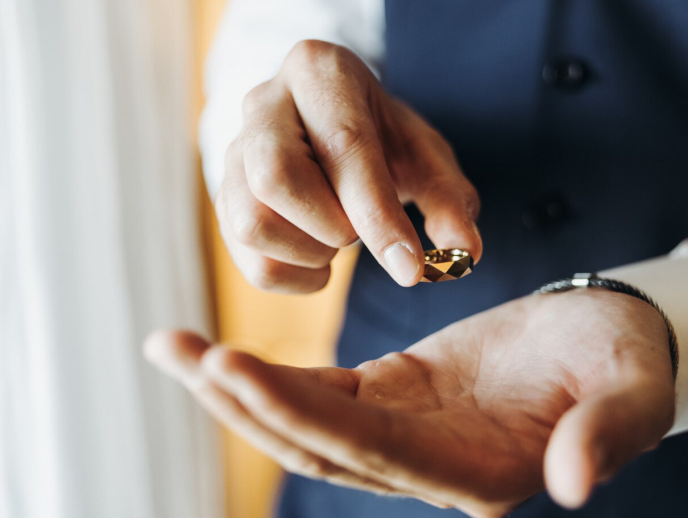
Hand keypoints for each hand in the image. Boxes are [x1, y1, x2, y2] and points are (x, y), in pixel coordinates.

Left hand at [145, 290, 673, 517]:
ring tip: (172, 348)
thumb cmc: (626, 362)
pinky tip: (219, 356)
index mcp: (480, 472)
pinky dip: (270, 377)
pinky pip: (321, 396)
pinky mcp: (393, 399)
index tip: (235, 369)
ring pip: (307, 427)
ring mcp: (406, 438)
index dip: (302, 414)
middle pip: (320, 447)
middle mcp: (431, 468)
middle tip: (178, 351)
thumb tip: (576, 484)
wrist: (607, 339)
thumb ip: (609, 433)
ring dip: (240, 393)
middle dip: (246, 402)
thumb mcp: (631, 390)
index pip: (374, 452)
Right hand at [216, 40, 481, 292]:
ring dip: (308, 252)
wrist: (333, 130)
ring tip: (339, 241)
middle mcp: (264, 103)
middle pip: (276, 177)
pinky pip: (244, 255)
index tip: (410, 269)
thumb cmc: (384, 140)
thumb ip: (449, 201)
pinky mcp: (222, 195)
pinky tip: (319, 262)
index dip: (377, 215)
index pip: (343, 145)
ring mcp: (233, 150)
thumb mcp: (426, 157)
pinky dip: (291, 275)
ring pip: (250, 222)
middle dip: (331, 226)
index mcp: (320, 72)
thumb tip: (465, 253)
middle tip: (360, 232)